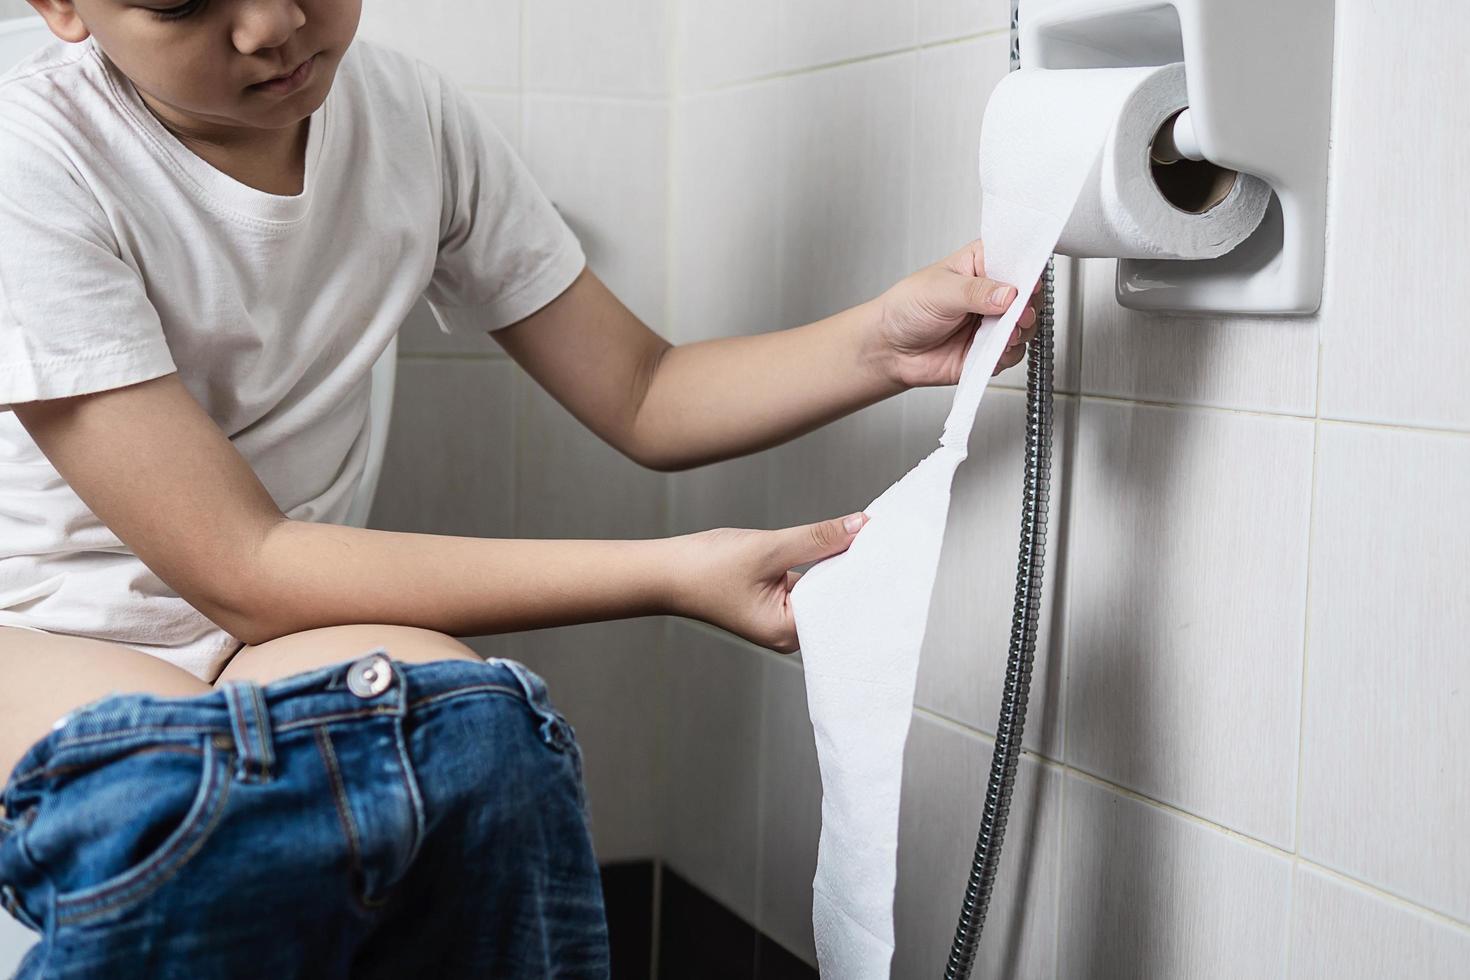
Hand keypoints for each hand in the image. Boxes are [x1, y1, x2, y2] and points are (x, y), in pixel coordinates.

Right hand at [669, 512, 869, 652]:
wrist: (664, 570)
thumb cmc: (704, 569)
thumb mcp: (768, 548)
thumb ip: (817, 538)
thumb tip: (860, 526)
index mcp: (788, 632)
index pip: (841, 606)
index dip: (864, 577)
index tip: (888, 551)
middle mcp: (790, 632)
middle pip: (836, 599)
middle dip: (854, 568)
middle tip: (883, 539)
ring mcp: (783, 617)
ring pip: (824, 588)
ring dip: (837, 563)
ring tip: (866, 538)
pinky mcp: (777, 601)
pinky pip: (809, 582)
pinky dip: (820, 563)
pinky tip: (836, 544)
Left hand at [873, 239, 1041, 387]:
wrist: (889, 349)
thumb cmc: (906, 308)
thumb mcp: (938, 290)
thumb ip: (975, 291)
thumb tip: (1008, 294)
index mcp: (981, 265)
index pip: (1016, 258)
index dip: (1028, 269)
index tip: (1030, 281)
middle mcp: (992, 293)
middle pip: (1028, 295)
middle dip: (1028, 306)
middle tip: (1019, 313)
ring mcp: (993, 323)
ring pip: (1026, 326)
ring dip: (1021, 332)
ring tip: (1006, 333)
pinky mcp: (990, 350)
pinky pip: (1012, 354)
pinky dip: (1008, 354)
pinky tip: (995, 350)